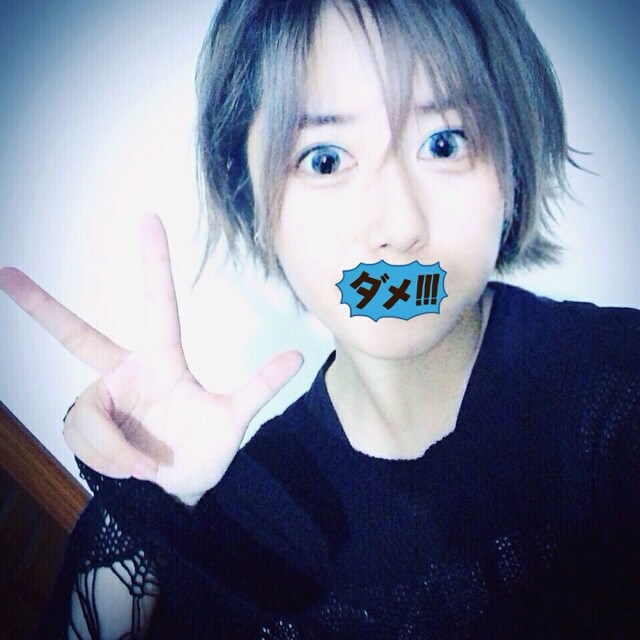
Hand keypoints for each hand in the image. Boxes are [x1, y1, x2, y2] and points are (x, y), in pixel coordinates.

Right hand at [0, 214, 302, 501]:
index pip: (157, 302)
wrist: (180, 490)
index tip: (149, 218)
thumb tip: (298, 355)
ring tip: (150, 466)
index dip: (153, 261)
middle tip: (4, 273)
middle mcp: (126, 372)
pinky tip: (133, 469)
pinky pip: (85, 440)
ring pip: (88, 417)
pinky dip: (111, 460)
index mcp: (162, 359)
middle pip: (77, 336)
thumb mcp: (232, 419)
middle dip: (41, 306)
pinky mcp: (87, 427)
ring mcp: (103, 400)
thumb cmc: (204, 450)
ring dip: (118, 450)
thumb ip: (259, 387)